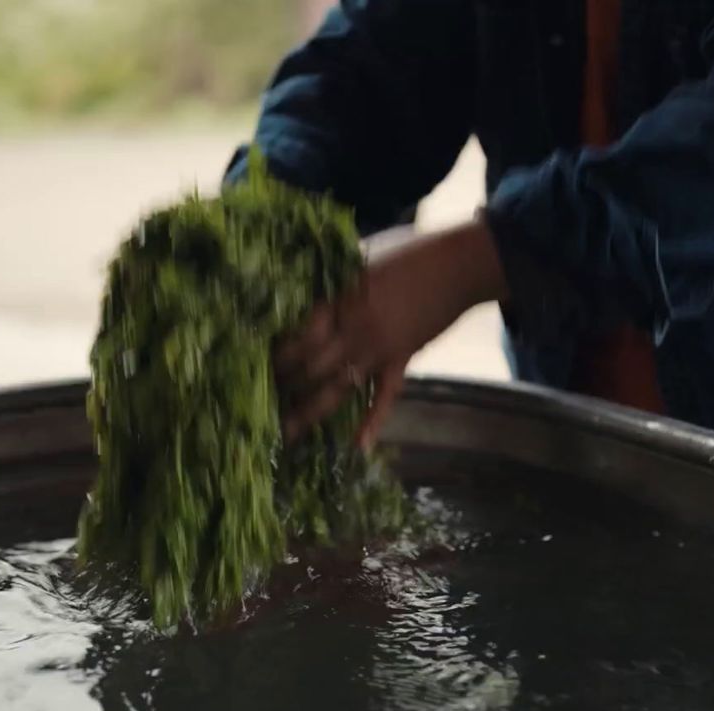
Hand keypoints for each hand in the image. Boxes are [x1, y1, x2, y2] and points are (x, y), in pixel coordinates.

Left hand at [275, 219, 507, 446]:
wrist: (456, 268)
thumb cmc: (410, 258)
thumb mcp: (361, 268)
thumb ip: (336, 292)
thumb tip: (308, 307)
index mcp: (339, 302)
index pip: (298, 336)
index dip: (277, 355)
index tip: (257, 366)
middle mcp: (352, 330)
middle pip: (309, 366)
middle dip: (283, 386)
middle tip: (260, 406)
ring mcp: (378, 350)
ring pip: (336, 388)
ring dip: (309, 411)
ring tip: (286, 433)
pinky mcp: (402, 361)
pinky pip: (383, 398)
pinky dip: (371, 423)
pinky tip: (356, 448)